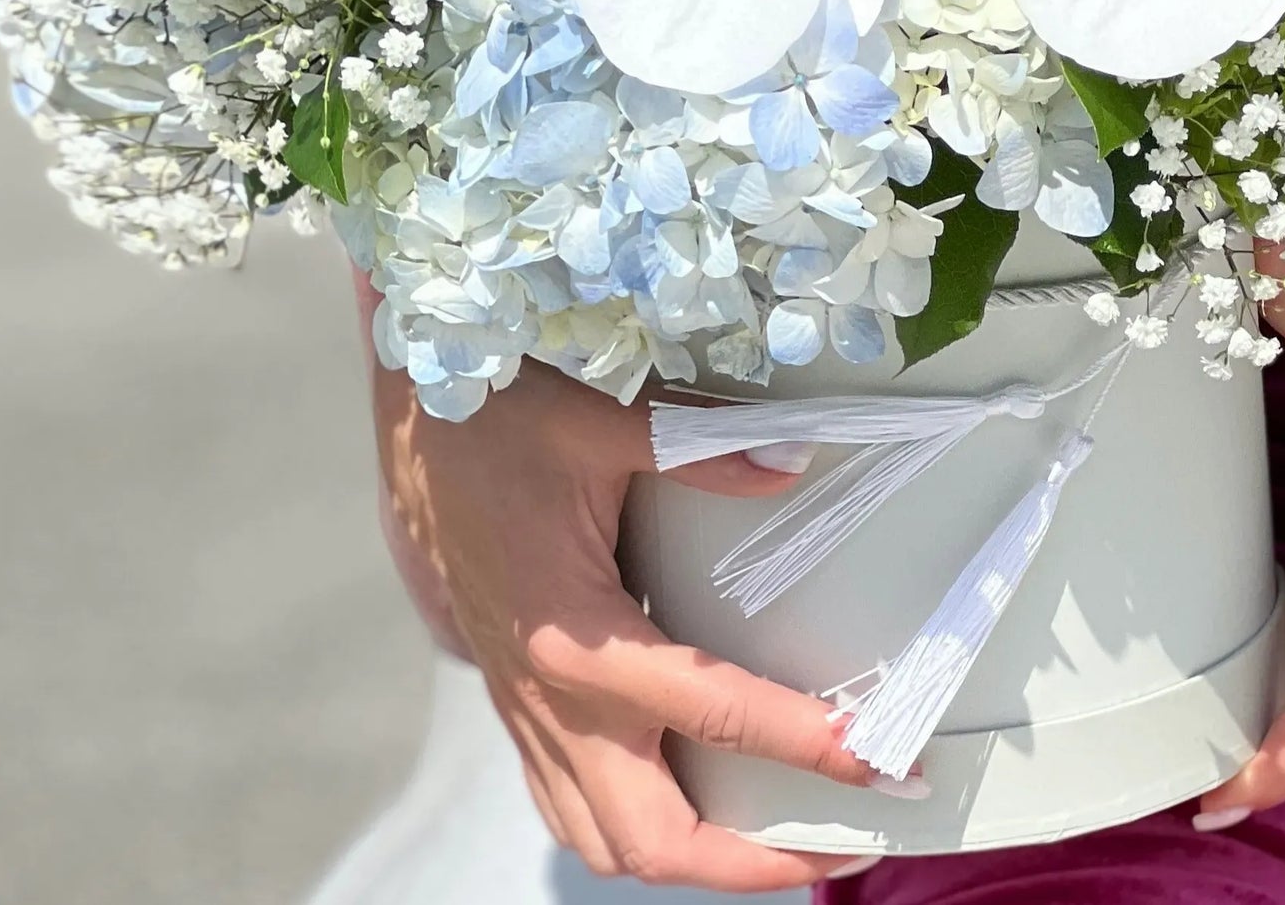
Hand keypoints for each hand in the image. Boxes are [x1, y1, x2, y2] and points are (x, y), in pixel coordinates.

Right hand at [371, 356, 883, 891]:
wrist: (408, 430)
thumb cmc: (496, 424)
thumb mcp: (603, 423)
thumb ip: (703, 449)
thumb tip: (792, 462)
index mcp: (579, 638)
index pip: (714, 712)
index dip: (805, 745)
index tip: (876, 766)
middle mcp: (550, 698)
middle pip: (653, 839)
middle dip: (751, 862)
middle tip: (843, 842)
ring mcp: (527, 710)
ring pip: (604, 839)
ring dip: (693, 858)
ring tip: (776, 842)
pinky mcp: (517, 702)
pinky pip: (570, 803)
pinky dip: (634, 826)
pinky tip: (684, 796)